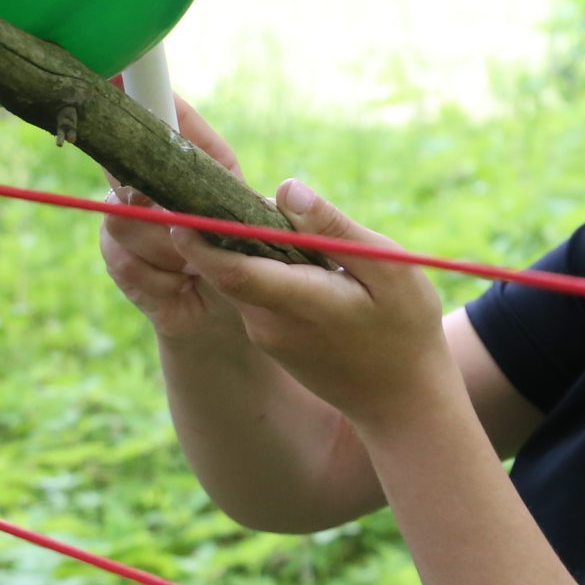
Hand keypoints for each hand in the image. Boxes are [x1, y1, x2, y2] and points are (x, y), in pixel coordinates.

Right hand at [99, 94, 253, 343]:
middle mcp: (152, 180)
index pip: (161, 113)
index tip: (119, 70)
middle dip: (164, 204)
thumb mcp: (250, 220)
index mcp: (193, 159)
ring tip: (197, 268)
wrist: (232, 319)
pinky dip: (161, 281)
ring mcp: (130, 220)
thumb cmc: (247, 261)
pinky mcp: (121, 262)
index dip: (137, 89)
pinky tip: (181, 286)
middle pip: (129, 168)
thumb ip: (224, 187)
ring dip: (171, 251)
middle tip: (193, 228)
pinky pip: (125, 261)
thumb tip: (204, 157)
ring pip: (126, 220)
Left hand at [167, 178, 453, 428]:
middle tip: (213, 182)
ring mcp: (266, 335)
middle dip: (215, 226)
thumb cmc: (405, 329)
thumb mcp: (387, 270)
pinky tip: (290, 249)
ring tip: (265, 208)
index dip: (201, 236)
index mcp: (298, 304)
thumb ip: (333, 229)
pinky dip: (260, 265)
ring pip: (240, 277)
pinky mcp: (271, 340)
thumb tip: (285, 188)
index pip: (232, 269)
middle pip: (227, 267)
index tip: (179, 202)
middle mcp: (269, 324)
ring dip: (243, 244)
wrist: (402, 403)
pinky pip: (254, 292)